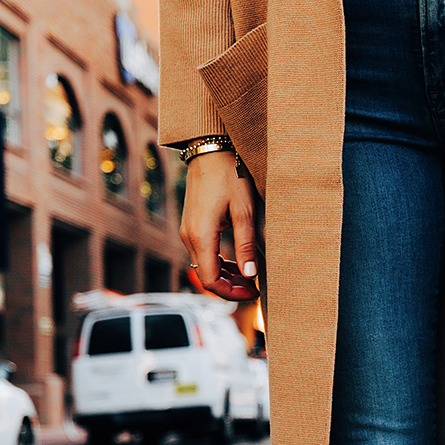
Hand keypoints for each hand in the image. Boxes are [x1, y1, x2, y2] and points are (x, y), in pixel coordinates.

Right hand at [180, 149, 259, 301]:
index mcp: (201, 236)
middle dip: (231, 287)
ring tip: (250, 277)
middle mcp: (189, 237)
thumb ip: (246, 245)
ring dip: (226, 276)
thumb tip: (250, 276)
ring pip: (205, 266)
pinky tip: (238, 263)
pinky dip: (220, 263)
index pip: (211, 280)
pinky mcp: (192, 226)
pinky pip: (203, 253)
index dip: (231, 294)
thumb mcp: (244, 211)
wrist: (210, 150)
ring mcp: (188, 231)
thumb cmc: (229, 175)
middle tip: (256, 288)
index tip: (253, 293)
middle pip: (206, 276)